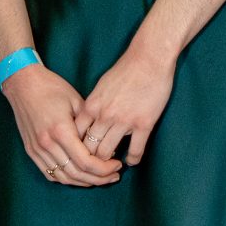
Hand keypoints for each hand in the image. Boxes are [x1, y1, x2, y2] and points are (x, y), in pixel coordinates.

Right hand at [4, 65, 120, 185]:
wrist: (23, 84)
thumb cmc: (52, 88)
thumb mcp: (77, 101)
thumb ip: (90, 125)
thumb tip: (106, 144)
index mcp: (61, 131)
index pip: (86, 162)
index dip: (105, 168)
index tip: (117, 164)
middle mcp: (47, 144)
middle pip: (77, 174)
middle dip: (99, 178)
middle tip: (114, 175)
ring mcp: (37, 150)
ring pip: (64, 177)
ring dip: (84, 182)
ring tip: (100, 178)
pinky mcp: (31, 151)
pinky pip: (51, 174)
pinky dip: (67, 178)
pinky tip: (80, 176)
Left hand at [76, 40, 176, 166]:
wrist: (150, 58)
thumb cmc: (125, 69)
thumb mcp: (101, 86)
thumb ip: (93, 105)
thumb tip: (87, 120)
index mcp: (91, 106)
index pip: (75, 135)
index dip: (76, 148)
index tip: (81, 154)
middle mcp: (104, 116)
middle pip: (89, 148)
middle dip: (90, 160)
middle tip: (95, 167)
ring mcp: (123, 121)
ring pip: (108, 153)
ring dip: (109, 163)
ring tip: (112, 167)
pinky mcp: (143, 124)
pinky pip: (135, 150)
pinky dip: (132, 160)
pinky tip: (132, 161)